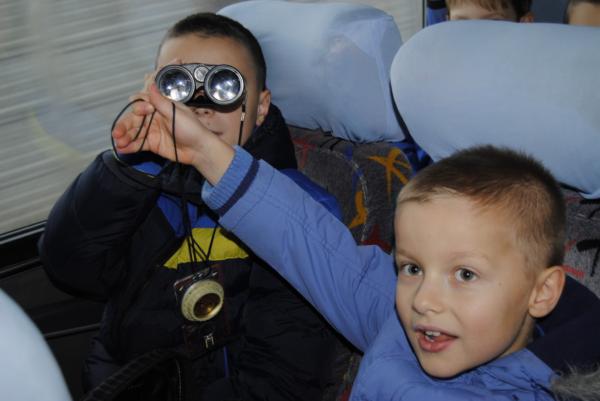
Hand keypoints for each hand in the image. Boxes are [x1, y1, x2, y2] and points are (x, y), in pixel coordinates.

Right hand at [112, 84, 234, 184]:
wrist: (200, 149)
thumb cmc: (192, 129)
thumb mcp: (176, 113)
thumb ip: (161, 101)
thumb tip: (151, 85)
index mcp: (160, 108)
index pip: (141, 105)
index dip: (138, 109)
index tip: (142, 112)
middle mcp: (154, 118)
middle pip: (134, 120)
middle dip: (124, 126)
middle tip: (117, 134)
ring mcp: (152, 132)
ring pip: (134, 133)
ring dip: (124, 137)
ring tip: (118, 143)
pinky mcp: (153, 144)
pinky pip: (139, 144)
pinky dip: (130, 147)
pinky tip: (122, 149)